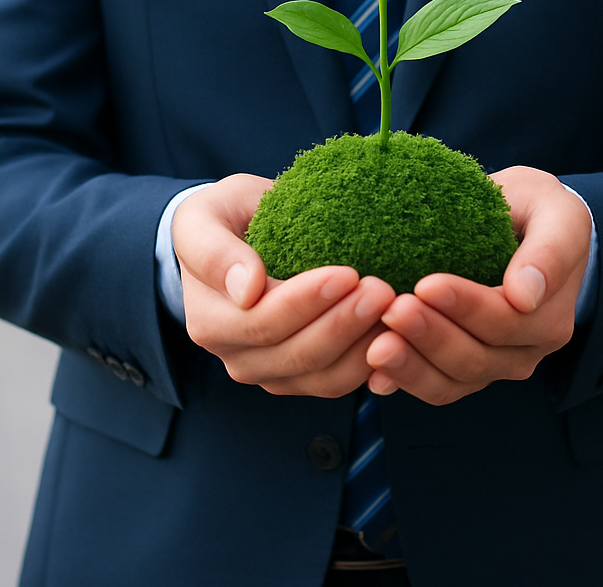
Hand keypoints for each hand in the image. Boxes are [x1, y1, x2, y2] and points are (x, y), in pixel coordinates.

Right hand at [172, 173, 395, 396]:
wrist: (235, 240)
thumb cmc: (222, 221)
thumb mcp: (204, 219)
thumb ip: (214, 250)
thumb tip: (246, 290)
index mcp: (210, 319)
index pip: (262, 322)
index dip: (307, 302)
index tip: (347, 273)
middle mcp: (236, 356)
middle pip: (298, 354)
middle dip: (345, 323)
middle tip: (383, 290)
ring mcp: (270, 373)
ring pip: (324, 378)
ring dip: (365, 348)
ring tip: (396, 311)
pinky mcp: (301, 378)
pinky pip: (340, 383)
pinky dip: (373, 367)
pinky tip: (399, 342)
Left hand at [366, 166, 591, 404]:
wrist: (523, 227)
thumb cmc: (537, 212)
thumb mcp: (556, 213)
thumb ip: (550, 250)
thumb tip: (526, 296)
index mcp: (549, 315)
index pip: (505, 320)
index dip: (465, 306)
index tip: (426, 284)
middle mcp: (526, 350)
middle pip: (476, 357)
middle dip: (431, 336)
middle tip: (392, 310)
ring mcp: (495, 365)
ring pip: (453, 380)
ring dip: (412, 365)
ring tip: (376, 346)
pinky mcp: (465, 372)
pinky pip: (436, 387)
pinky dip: (405, 381)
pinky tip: (375, 373)